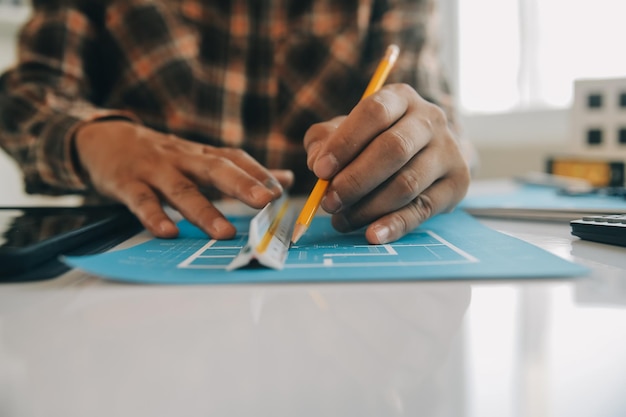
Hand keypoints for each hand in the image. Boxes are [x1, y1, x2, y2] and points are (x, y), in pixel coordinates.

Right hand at [74, 120, 293, 238]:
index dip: (258, 172)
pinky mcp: (127, 183)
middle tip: (265, 201)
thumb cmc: (163, 156)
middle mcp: (182, 159)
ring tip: (224, 232)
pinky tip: (168, 233)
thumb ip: (241, 171)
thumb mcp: (201, 158)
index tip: (280, 190)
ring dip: (203, 211)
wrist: (105, 138)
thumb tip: (285, 179)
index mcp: (201, 154)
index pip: (235, 158)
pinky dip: (154, 216)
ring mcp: (154, 170)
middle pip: (214, 168)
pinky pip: (141, 201)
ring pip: (181, 189)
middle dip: (241, 184)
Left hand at [303, 83, 469, 243]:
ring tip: (341, 220)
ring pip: (406, 183)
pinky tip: (372, 235)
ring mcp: (448, 151)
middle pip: (394, 149)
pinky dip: (395, 225)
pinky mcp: (457, 183)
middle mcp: (430, 119)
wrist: (424, 154)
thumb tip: (319, 163)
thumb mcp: (345, 132)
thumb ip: (324, 141)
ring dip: (368, 207)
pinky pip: (423, 210)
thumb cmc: (374, 141)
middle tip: (329, 203)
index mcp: (400, 98)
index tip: (320, 171)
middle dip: (355, 180)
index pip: (374, 112)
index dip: (345, 142)